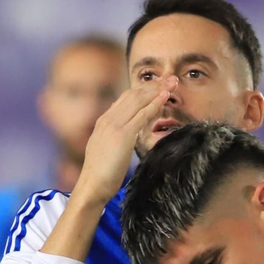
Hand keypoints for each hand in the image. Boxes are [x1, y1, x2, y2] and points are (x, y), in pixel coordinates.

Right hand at [72, 78, 174, 205]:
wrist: (91, 185)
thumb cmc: (100, 174)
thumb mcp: (106, 149)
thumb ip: (115, 138)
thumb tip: (126, 136)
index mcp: (103, 122)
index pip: (125, 98)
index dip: (143, 90)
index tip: (158, 85)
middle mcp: (108, 119)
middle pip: (133, 94)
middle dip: (153, 85)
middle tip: (170, 78)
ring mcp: (114, 125)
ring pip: (139, 100)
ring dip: (158, 89)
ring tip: (172, 82)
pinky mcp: (123, 135)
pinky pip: (142, 115)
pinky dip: (155, 103)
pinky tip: (166, 97)